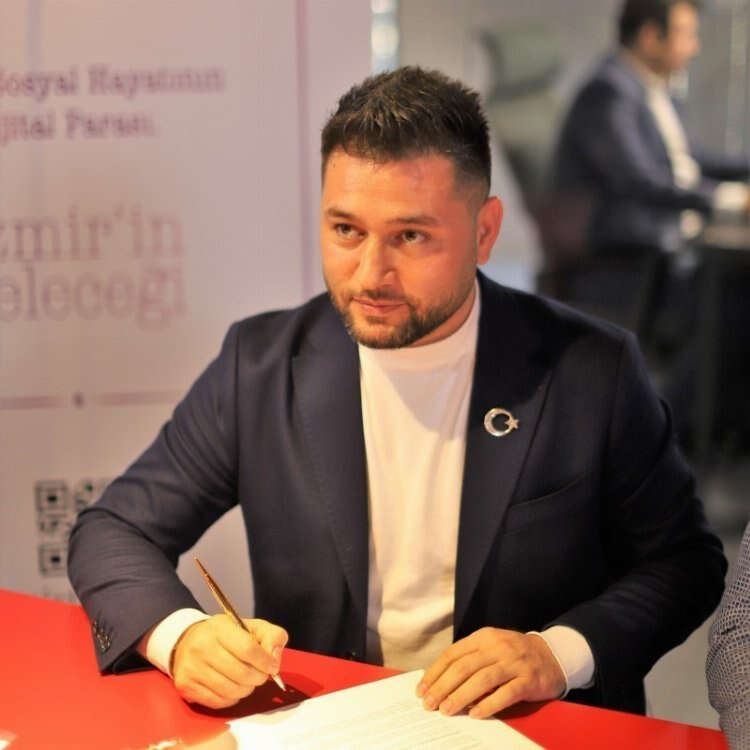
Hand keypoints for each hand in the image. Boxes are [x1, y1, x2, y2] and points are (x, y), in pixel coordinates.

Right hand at [171, 614, 287, 708]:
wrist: (188, 641)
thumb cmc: (226, 634)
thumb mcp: (252, 626)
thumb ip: (272, 636)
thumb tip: (274, 659)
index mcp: (220, 628)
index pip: (248, 649)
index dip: (265, 661)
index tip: (272, 666)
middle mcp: (202, 647)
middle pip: (241, 673)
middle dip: (258, 678)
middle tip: (261, 675)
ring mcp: (191, 668)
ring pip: (230, 691)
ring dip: (246, 690)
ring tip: (247, 681)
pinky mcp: (185, 686)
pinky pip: (218, 702)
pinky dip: (232, 699)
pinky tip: (233, 688)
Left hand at [416, 628, 564, 718]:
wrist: (552, 655)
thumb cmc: (513, 655)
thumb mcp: (490, 647)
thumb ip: (469, 659)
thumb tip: (439, 682)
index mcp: (483, 637)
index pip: (452, 654)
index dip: (435, 673)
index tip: (422, 690)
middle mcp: (497, 647)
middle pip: (463, 667)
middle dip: (443, 687)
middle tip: (430, 704)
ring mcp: (513, 663)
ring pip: (482, 680)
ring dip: (461, 697)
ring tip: (447, 710)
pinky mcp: (528, 680)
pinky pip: (505, 693)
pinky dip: (489, 704)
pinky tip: (476, 714)